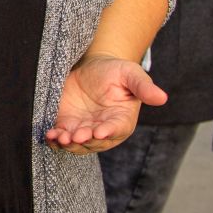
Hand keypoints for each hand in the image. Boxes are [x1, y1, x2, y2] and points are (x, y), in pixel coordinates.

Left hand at [46, 54, 166, 152]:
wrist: (93, 68)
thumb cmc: (116, 71)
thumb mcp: (131, 74)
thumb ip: (143, 87)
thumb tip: (163, 98)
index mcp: (122, 119)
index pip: (116, 129)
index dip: (108, 132)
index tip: (99, 132)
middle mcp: (103, 130)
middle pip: (94, 141)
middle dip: (84, 140)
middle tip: (76, 135)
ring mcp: (84, 130)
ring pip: (76, 144)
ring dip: (68, 143)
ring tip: (60, 137)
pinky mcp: (67, 126)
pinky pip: (60, 138)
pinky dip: (54, 139)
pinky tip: (49, 135)